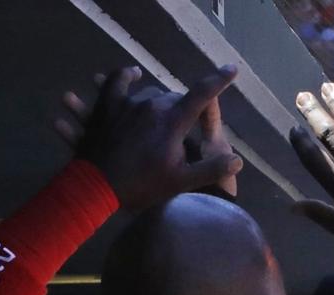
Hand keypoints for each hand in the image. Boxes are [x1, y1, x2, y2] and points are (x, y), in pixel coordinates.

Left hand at [56, 66, 242, 208]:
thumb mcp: (180, 182)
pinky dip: (127, 77)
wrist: (95, 186)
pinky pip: (118, 81)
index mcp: (172, 121)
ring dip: (159, 101)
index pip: (202, 95)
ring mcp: (126, 102)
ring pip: (150, 92)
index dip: (219, 80)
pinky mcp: (106, 105)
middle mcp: (151, 105)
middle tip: (184, 128)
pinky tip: (132, 75)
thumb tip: (238, 160)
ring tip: (160, 114)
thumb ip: (210, 169)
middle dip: (183, 108)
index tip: (232, 68)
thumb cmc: (141, 185)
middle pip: (175, 96)